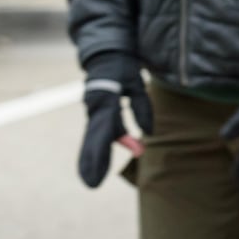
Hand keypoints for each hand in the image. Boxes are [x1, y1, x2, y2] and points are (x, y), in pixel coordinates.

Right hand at [77, 51, 152, 187]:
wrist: (106, 54)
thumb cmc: (123, 67)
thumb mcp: (136, 83)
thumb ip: (142, 107)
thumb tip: (147, 133)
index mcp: (106, 99)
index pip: (110, 127)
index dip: (121, 143)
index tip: (133, 156)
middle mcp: (95, 108)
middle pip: (94, 138)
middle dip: (93, 161)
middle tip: (92, 184)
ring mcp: (92, 111)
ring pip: (93, 138)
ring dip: (92, 158)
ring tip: (91, 181)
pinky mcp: (94, 113)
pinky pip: (96, 133)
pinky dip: (96, 148)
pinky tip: (95, 165)